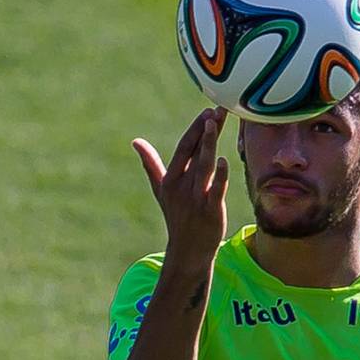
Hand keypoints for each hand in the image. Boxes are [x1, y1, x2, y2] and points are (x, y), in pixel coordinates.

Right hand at [132, 108, 229, 270]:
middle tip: (216, 110)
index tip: (207, 110)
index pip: (183, 148)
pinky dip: (220, 176)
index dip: (195, 129)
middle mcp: (182, 186)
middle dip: (204, 130)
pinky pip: (215, 191)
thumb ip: (150, 164)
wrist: (188, 250)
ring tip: (215, 124)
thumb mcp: (161, 189)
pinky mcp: (210, 211)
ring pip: (203, 167)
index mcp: (171, 179)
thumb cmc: (176, 215)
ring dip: (208, 145)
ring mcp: (196, 198)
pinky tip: (224, 160)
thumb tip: (135, 142)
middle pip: (194, 153)